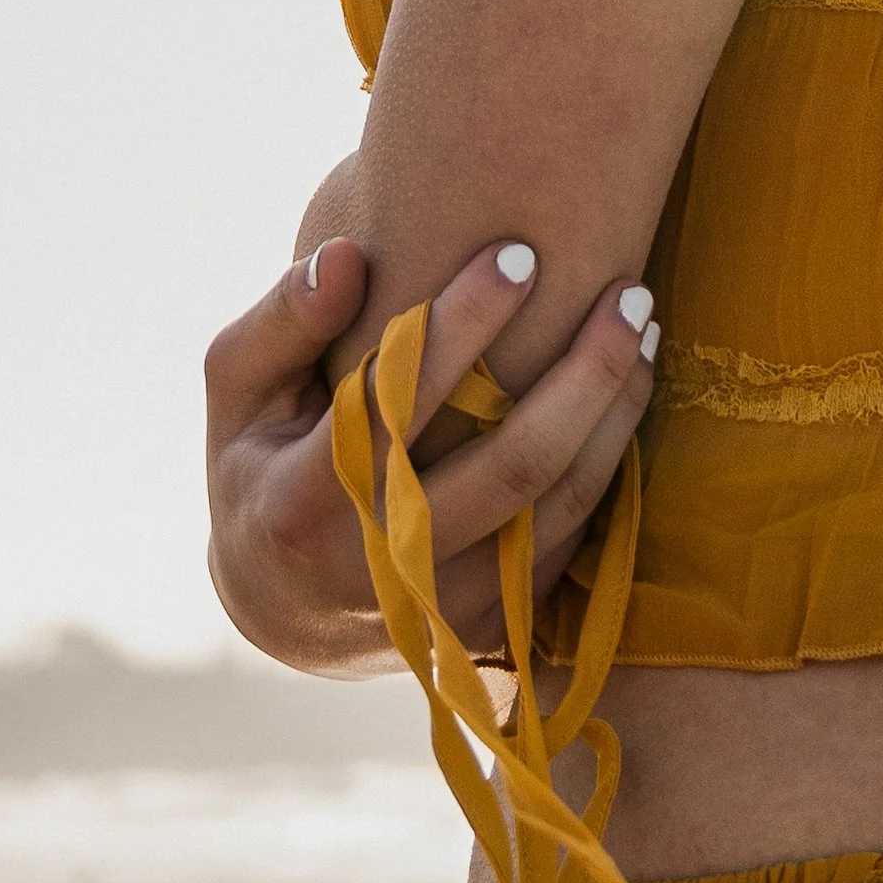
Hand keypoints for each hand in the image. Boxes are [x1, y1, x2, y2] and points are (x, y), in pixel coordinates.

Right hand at [203, 235, 657, 675]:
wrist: (284, 611)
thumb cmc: (259, 465)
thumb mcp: (239, 393)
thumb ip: (284, 320)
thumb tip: (350, 252)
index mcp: (302, 505)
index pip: (398, 405)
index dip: (463, 326)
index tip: (520, 254)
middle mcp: (381, 571)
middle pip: (511, 468)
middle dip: (582, 373)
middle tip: (629, 293)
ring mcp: (443, 614)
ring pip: (558, 508)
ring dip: (614, 413)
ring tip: (643, 329)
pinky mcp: (492, 629)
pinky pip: (570, 542)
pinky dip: (608, 464)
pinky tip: (628, 392)